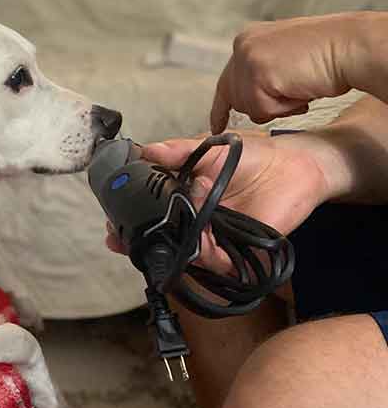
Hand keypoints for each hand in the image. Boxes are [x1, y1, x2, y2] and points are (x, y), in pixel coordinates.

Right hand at [105, 131, 333, 273]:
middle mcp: (195, 218)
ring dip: (166, 249)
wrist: (297, 167)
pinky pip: (210, 261)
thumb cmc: (256, 154)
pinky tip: (194, 244)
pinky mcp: (233, 249)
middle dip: (137, 241)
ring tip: (159, 237)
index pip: (151, 210)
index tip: (112, 219)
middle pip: (160, 236)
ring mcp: (213, 235)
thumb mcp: (210, 146)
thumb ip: (178, 150)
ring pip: (180, 251)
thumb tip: (146, 151)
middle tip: (119, 239)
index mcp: (185, 194)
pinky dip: (200, 256)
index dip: (130, 216)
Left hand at [210, 14, 363, 133]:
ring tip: (299, 86)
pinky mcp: (257, 73)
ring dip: (278, 106)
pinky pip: (263, 110)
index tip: (216, 126)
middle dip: (265, 105)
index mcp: (249, 40)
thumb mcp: (285, 60)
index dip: (221, 107)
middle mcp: (243, 46)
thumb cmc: (328, 55)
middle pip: (237, 99)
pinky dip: (284, 108)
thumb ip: (263, 73)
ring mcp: (248, 59)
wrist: (350, 47)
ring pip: (250, 107)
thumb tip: (250, 98)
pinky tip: (299, 88)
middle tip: (293, 91)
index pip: (227, 80)